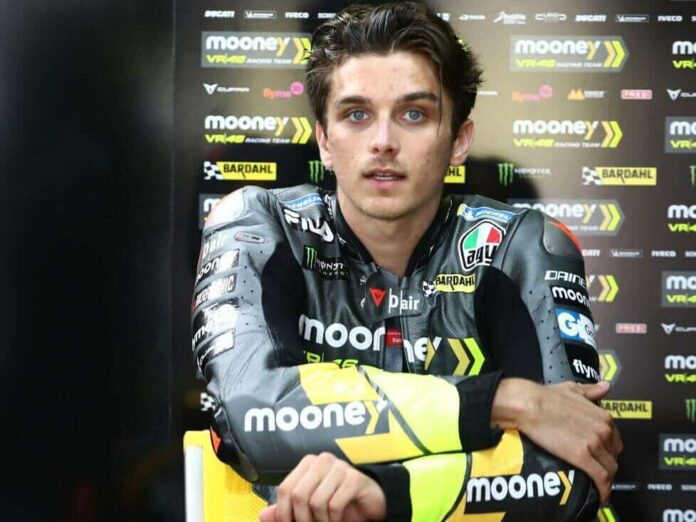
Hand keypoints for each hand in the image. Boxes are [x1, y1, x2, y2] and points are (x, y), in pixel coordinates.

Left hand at [259, 452, 386, 521]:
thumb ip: (286, 510)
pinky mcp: (355, 478)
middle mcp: (322, 460)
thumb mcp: (310, 509)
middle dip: (302, 520)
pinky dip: (335, 519)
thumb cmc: (340, 504)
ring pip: (316, 501)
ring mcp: (340, 467)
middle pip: (298, 495)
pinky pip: (335, 504)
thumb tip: (262, 515)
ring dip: (321, 521)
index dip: (283, 513)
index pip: (285, 488)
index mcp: (308, 463)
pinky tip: (339, 520)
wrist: (371, 504)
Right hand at [491, 378, 622, 502]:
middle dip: (606, 465)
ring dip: (605, 479)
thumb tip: (605, 387)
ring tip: (596, 485)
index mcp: (602, 416)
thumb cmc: (546, 396)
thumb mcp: (572, 389)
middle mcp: (603, 430)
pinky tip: (599, 495)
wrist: (529, 405)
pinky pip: (601, 479)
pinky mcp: (582, 457)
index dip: (609, 451)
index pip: (616, 441)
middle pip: (614, 456)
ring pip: (609, 470)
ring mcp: (594, 444)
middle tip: (595, 471)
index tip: (601, 456)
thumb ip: (591, 391)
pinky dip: (603, 489)